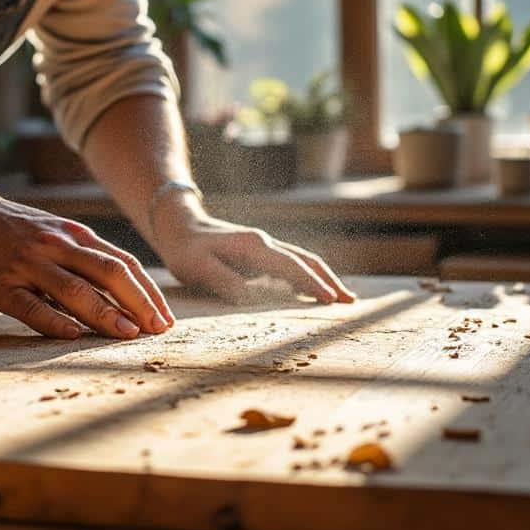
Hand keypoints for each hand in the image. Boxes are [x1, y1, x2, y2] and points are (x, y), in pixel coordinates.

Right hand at [0, 190, 173, 339]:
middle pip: (109, 274)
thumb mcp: (54, 234)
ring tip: (129, 335)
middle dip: (139, 303)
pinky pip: (31, 306)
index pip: (124, 264)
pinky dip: (55, 321)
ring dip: (106, 313)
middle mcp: (56, 246)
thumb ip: (85, 258)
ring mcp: (27, 264)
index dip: (148, 293)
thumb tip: (127, 294)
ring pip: (75, 289)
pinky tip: (74, 336)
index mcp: (74, 236)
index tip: (165, 319)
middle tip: (158, 331)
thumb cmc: (12, 231)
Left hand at [151, 206, 355, 304]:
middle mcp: (265, 243)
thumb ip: (223, 280)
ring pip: (303, 261)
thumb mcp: (198, 267)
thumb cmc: (187, 250)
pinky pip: (293, 264)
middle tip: (350, 303)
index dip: (312, 284)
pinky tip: (315, 289)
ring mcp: (265, 246)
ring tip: (343, 297)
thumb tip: (251, 296)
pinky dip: (310, 275)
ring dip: (324, 278)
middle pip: (307, 261)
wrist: (179, 226)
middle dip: (329, 281)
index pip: (291, 267)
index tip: (331, 301)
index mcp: (254, 246)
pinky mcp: (261, 253)